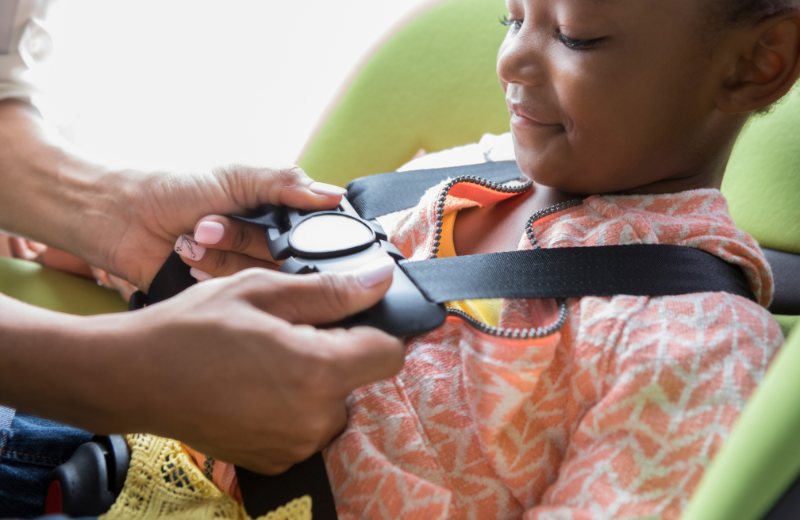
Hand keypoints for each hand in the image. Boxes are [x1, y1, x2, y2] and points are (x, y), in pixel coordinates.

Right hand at [70, 259, 401, 473]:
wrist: (133, 378)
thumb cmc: (192, 328)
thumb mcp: (261, 292)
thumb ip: (329, 292)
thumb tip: (380, 282)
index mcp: (318, 371)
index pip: (389, 353)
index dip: (375, 330)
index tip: (349, 319)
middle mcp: (315, 418)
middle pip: (359, 379)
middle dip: (337, 353)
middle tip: (289, 334)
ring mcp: (295, 446)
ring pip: (333, 404)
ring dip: (314, 382)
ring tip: (265, 361)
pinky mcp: (276, 461)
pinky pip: (306, 427)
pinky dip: (293, 407)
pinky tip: (255, 387)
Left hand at [96, 165, 346, 291]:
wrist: (124, 219)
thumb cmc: (176, 190)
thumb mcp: (235, 177)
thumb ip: (285, 183)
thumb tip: (333, 195)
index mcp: (277, 214)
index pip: (313, 232)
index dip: (298, 233)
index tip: (274, 226)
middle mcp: (268, 246)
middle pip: (287, 258)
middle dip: (244, 239)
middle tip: (208, 222)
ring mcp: (246, 271)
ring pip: (261, 276)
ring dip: (222, 254)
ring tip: (194, 236)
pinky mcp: (224, 293)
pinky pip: (237, 293)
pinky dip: (211, 273)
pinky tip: (190, 259)